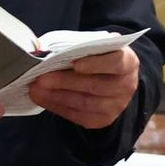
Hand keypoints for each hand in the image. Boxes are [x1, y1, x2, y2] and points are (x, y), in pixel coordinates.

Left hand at [23, 45, 141, 129]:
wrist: (112, 78)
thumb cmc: (98, 57)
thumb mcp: (95, 45)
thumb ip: (79, 45)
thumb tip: (44, 49)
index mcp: (128, 62)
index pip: (116, 63)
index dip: (96, 64)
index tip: (75, 63)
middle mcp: (126, 86)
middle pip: (95, 85)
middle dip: (65, 82)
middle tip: (42, 78)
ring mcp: (116, 106)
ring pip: (84, 103)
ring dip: (56, 96)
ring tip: (36, 89)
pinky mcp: (102, 120)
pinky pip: (77, 115)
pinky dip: (57, 106)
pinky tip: (42, 98)